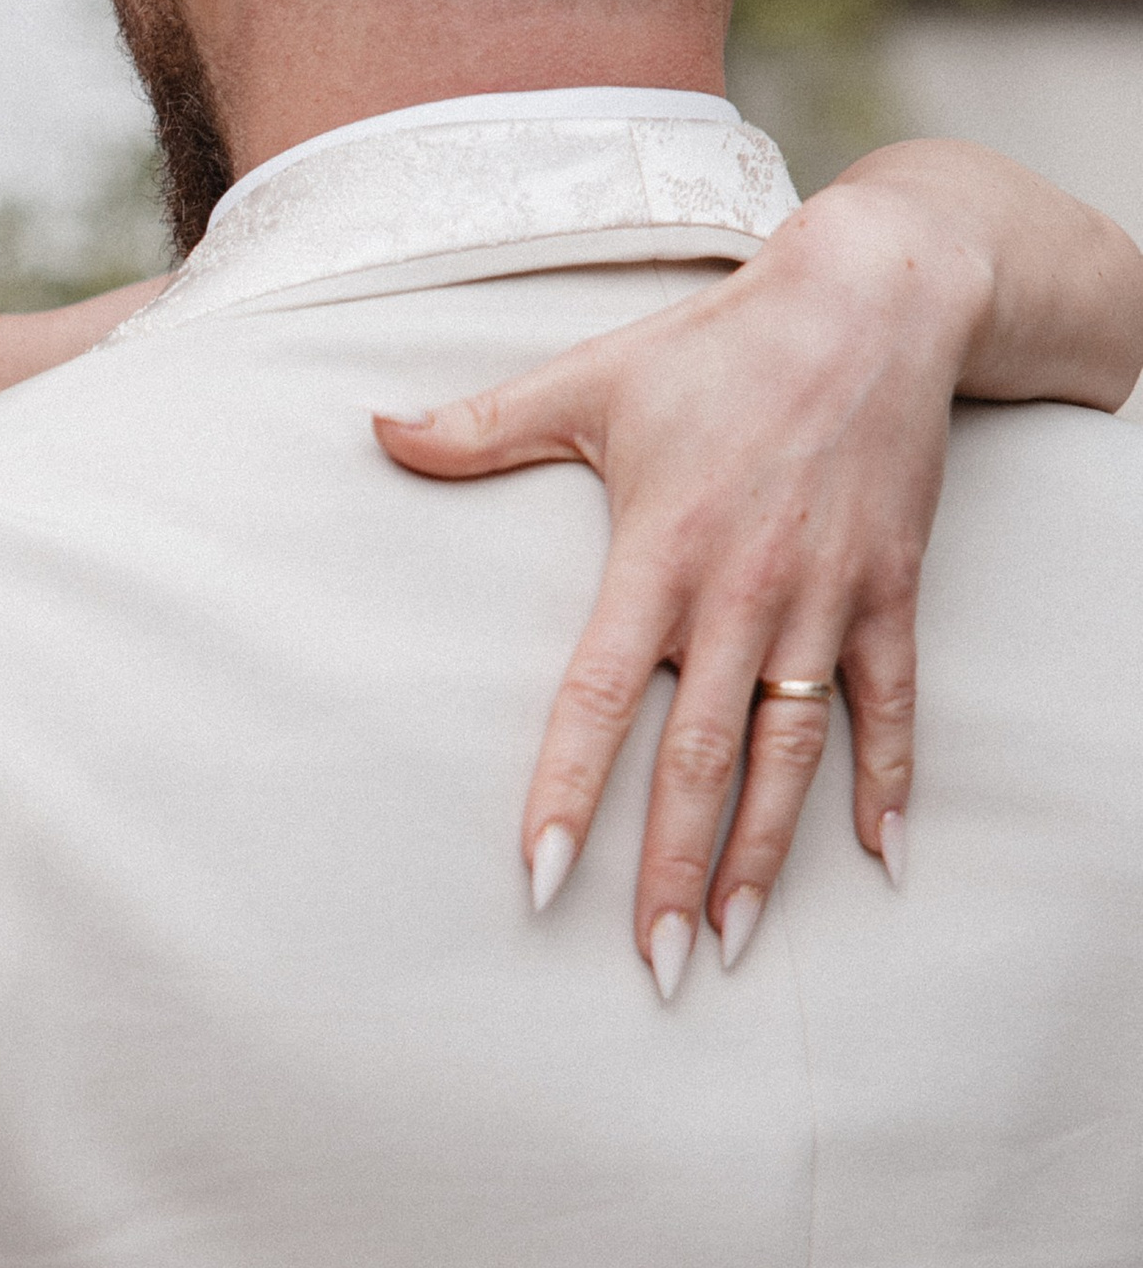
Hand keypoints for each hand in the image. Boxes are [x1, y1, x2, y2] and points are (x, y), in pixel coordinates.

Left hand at [373, 180, 979, 985]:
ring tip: (730, 942)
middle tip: (647, 966)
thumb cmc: (719, 343)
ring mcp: (822, 599)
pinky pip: (892, 707)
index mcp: (657, 553)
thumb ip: (480, 426)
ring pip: (789, 752)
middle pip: (698, 756)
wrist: (875, 301)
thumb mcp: (589, 379)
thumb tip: (375, 431)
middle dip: (670, 868)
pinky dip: (892, 783)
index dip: (566, 791)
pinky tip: (881, 858)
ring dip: (761, 853)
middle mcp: (742, 592)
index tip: (537, 876)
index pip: (597, 697)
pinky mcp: (888, 593)